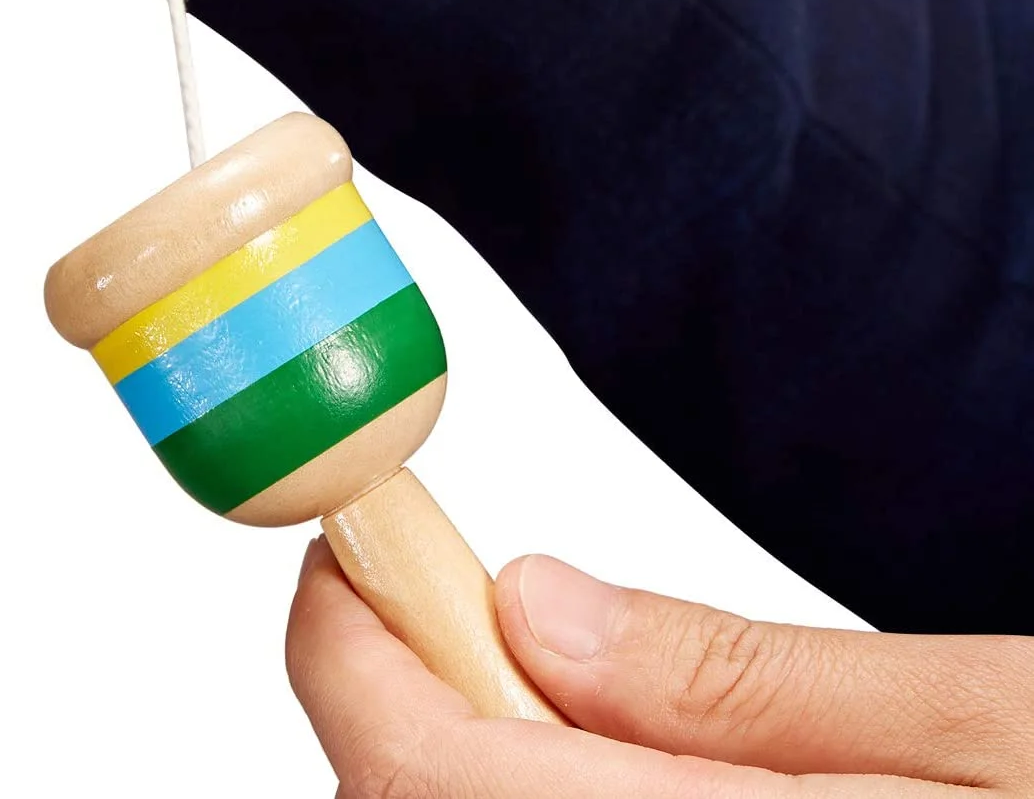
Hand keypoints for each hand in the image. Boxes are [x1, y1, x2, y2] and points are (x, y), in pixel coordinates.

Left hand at [288, 539, 1033, 795]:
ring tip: (548, 683)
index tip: (349, 543)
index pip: (419, 779)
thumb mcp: (994, 730)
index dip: (349, 647)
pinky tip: (608, 771)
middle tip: (450, 595)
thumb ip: (738, 684)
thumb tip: (536, 609)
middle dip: (407, 697)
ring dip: (462, 764)